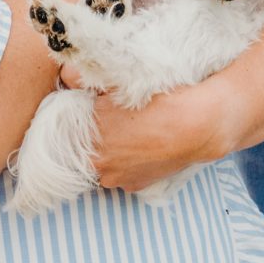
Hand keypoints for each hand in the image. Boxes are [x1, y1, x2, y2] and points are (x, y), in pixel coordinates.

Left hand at [81, 73, 236, 190]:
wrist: (198, 124)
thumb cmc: (160, 100)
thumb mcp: (118, 82)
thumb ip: (81, 78)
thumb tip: (66, 76)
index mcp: (87, 134)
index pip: (71, 127)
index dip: (84, 116)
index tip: (96, 107)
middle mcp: (96, 162)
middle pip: (86, 146)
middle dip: (97, 134)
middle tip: (116, 118)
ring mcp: (115, 178)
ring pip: (104, 162)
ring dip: (112, 151)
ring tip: (133, 132)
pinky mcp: (134, 186)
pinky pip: (123, 173)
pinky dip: (129, 162)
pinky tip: (144, 146)